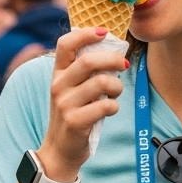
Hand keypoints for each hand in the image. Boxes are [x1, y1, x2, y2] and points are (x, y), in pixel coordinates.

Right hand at [40, 27, 126, 178]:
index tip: (104, 32)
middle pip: (88, 61)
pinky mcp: (75, 122)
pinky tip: (110, 109)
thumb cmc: (73, 114)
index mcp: (57, 74)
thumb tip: (114, 51)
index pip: (65, 44)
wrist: (60, 150)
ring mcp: (65, 104)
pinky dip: (114, 106)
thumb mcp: (72, 90)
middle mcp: (58, 86)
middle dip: (113, 59)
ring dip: (117, 86)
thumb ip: (85, 72)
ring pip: (101, 83)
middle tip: (124, 64)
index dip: (86, 33)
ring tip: (116, 92)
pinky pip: (106, 106)